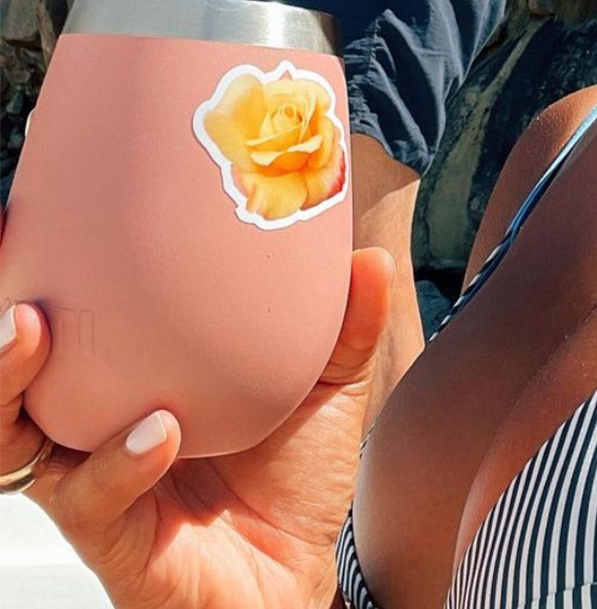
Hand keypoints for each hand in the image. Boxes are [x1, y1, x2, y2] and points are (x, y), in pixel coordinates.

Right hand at [0, 230, 393, 608]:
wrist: (300, 579)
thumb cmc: (292, 478)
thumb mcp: (325, 387)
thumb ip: (345, 325)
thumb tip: (370, 259)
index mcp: (128, 378)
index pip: (63, 321)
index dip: (31, 271)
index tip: (23, 214)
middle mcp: (93, 427)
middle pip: (12, 376)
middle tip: (14, 268)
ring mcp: (95, 483)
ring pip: (14, 439)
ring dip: (10, 383)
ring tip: (34, 331)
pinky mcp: (114, 542)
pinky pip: (91, 500)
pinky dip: (117, 462)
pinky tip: (157, 431)